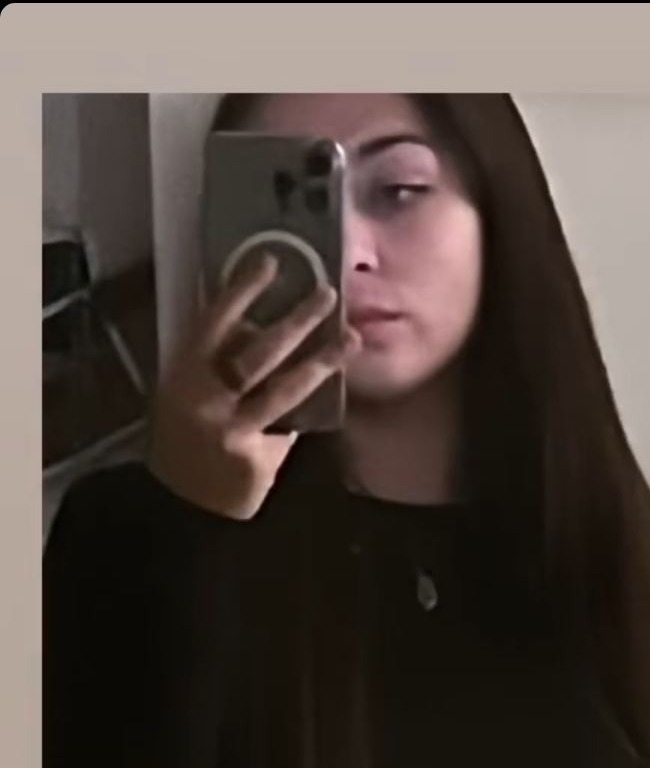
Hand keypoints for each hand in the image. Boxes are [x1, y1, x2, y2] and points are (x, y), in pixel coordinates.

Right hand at [147, 254, 350, 521]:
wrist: (183, 506)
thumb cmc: (187, 441)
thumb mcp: (187, 393)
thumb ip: (217, 363)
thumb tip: (261, 326)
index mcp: (183, 373)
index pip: (213, 321)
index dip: (241, 290)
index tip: (269, 262)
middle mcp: (206, 398)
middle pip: (259, 351)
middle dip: (297, 320)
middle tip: (327, 294)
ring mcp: (232, 430)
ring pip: (285, 389)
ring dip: (322, 361)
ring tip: (349, 339)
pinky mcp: (256, 459)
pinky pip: (289, 427)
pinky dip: (306, 413)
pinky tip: (329, 396)